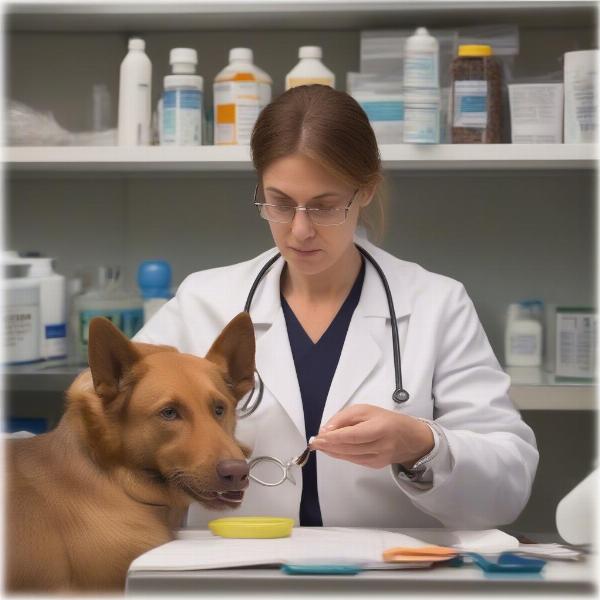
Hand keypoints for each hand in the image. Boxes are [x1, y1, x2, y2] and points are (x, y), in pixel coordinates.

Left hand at [309, 404, 433, 469]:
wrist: (411, 439)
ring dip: (331, 451)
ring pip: (349, 456)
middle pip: (349, 448)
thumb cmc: (387, 420)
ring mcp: (378, 458)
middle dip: (328, 445)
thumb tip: (327, 429)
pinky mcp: (375, 465)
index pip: (353, 435)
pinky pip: (354, 460)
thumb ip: (346, 417)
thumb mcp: (367, 410)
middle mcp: (380, 446)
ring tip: (318, 446)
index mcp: (380, 428)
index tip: (319, 437)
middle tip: (313, 442)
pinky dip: (340, 455)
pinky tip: (331, 450)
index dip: (334, 438)